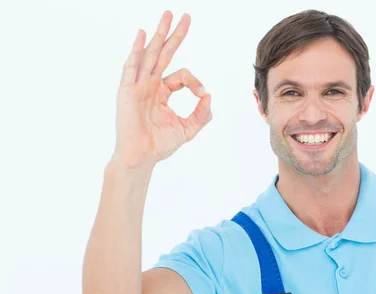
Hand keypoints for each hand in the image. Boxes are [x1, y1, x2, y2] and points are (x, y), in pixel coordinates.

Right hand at [113, 11, 211, 169]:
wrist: (142, 157)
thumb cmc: (160, 144)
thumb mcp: (188, 128)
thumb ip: (201, 114)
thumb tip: (209, 95)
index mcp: (162, 92)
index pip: (182, 76)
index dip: (195, 82)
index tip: (202, 95)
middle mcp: (150, 85)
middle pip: (164, 54)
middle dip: (175, 35)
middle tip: (185, 16)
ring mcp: (137, 86)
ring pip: (150, 54)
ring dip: (159, 34)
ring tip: (168, 15)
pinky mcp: (127, 91)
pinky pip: (132, 66)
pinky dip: (137, 50)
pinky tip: (143, 35)